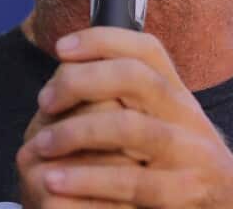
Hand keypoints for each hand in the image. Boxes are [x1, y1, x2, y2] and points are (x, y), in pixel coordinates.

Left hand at [15, 27, 232, 207]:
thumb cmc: (182, 166)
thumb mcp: (166, 124)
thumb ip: (130, 100)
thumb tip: (71, 73)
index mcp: (178, 94)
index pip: (146, 49)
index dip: (102, 40)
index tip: (62, 49)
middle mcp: (187, 115)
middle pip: (136, 77)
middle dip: (82, 82)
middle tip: (45, 101)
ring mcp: (191, 153)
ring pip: (130, 127)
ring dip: (77, 132)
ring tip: (42, 144)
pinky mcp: (185, 192)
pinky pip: (132, 182)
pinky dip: (88, 179)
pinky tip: (55, 181)